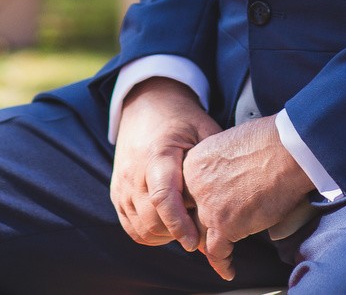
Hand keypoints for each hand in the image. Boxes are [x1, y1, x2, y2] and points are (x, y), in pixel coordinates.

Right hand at [109, 79, 218, 253]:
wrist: (146, 104)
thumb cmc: (182, 119)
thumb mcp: (204, 131)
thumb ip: (213, 167)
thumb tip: (228, 205)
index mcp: (157, 155)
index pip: (163, 198)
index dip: (179, 224)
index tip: (196, 242)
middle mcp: (133, 173)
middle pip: (152, 220)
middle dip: (177, 233)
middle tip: (200, 229)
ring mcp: (121, 184)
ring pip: (140, 229)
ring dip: (164, 235)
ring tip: (185, 225)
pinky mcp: (116, 192)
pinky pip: (130, 226)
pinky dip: (149, 233)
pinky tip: (168, 226)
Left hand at [180, 116, 315, 282]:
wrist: (288, 150)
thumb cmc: (271, 140)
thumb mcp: (231, 142)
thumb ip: (221, 162)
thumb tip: (231, 172)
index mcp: (195, 162)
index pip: (185, 191)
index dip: (195, 203)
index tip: (204, 210)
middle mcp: (195, 185)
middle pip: (189, 213)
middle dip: (198, 225)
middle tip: (210, 231)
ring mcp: (208, 207)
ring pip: (201, 234)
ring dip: (210, 245)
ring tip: (219, 253)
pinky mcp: (225, 225)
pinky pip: (217, 252)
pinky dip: (223, 263)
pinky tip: (228, 269)